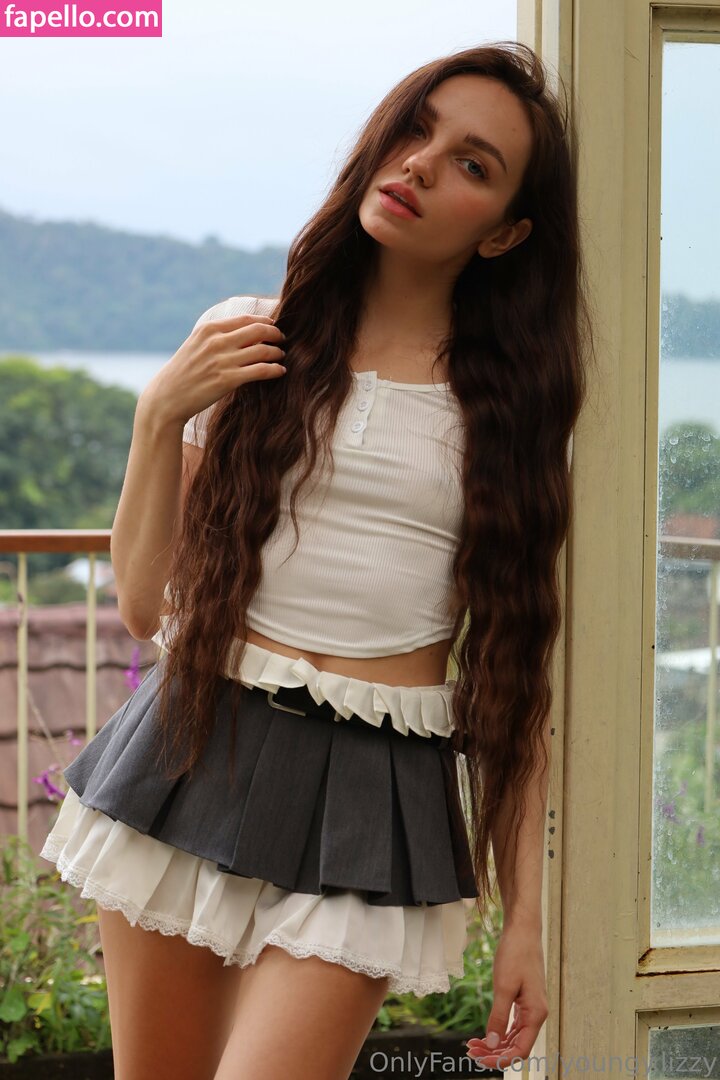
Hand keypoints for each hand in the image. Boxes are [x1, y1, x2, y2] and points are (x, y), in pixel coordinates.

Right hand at [140, 313, 286, 427]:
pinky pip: (261, 370)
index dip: (265, 322)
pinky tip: (281, 371)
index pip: (246, 319)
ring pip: (263, 350)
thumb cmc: (183, 373)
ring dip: (277, 353)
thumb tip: (244, 334)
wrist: (167, 398)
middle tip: (282, 340)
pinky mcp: (228, 380)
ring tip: (281, 357)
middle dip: (276, 334)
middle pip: (259, 330)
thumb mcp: (195, 346)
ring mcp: (223, 360)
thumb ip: (217, 337)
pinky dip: (275, 369)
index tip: (273, 327)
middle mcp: (217, 341)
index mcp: (209, 329)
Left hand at [465, 926, 548, 1067]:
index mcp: (536, 1014)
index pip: (520, 1050)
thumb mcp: (503, 987)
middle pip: (516, 1046)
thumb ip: (499, 1017)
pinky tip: (486, 1034)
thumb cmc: (516, 954)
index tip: (479, 1058)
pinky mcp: (524, 1000)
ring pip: (514, 1036)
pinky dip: (499, 1031)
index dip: (500, 1060)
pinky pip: (513, 1025)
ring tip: (473, 1044)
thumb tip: (493, 1044)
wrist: (522, 930)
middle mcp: (536, 1014)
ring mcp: (531, 1007)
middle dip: (494, 1052)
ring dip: (495, 1043)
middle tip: (470, 1050)